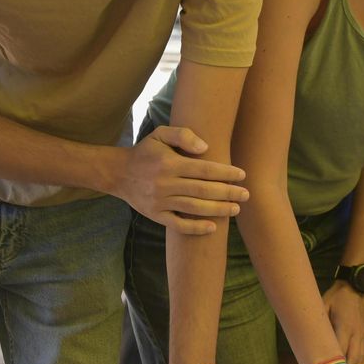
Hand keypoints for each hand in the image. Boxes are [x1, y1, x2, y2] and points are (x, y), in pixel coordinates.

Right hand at [115, 125, 248, 233]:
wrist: (118, 173)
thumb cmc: (145, 152)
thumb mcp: (160, 134)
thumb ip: (183, 135)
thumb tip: (206, 147)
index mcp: (169, 164)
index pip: (203, 169)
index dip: (225, 173)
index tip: (242, 175)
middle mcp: (165, 183)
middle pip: (203, 190)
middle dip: (227, 193)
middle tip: (245, 194)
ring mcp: (160, 201)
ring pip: (194, 208)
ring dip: (217, 209)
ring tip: (235, 209)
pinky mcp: (156, 215)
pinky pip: (178, 225)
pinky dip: (196, 228)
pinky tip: (213, 227)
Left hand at [322, 283, 363, 363]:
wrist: (356, 287)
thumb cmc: (337, 296)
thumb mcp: (324, 304)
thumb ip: (319, 320)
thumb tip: (308, 334)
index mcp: (344, 327)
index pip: (339, 350)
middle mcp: (356, 334)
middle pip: (352, 359)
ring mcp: (363, 336)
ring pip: (362, 360)